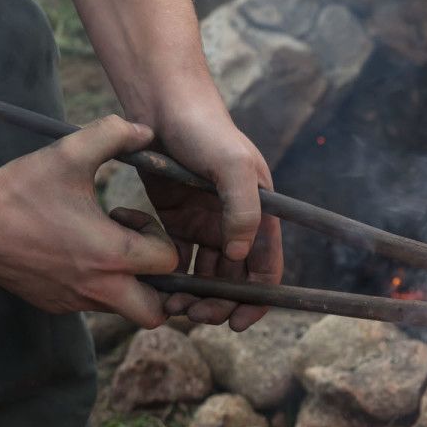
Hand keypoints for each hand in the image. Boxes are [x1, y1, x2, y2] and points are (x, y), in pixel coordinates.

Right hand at [0, 115, 178, 327]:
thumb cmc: (20, 188)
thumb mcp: (69, 152)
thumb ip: (112, 135)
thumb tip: (145, 130)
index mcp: (111, 255)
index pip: (169, 262)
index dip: (160, 237)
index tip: (129, 217)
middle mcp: (98, 288)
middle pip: (156, 311)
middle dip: (159, 285)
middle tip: (137, 253)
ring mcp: (76, 301)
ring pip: (125, 308)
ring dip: (127, 282)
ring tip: (103, 248)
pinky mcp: (56, 305)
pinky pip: (92, 305)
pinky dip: (97, 286)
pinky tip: (75, 253)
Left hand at [141, 99, 282, 331]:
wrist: (164, 105)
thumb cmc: (206, 130)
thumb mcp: (232, 166)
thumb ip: (243, 209)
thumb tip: (239, 253)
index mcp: (261, 216)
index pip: (266, 270)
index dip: (257, 300)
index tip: (238, 322)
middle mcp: (238, 225)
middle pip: (236, 280)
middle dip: (221, 303)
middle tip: (196, 314)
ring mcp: (208, 225)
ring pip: (208, 275)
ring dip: (196, 295)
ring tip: (174, 305)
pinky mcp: (179, 221)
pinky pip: (180, 259)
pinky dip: (173, 277)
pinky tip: (159, 287)